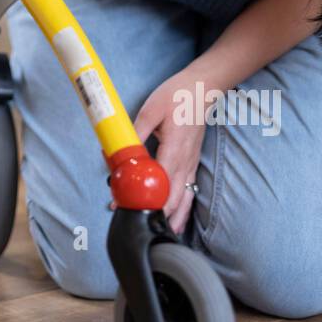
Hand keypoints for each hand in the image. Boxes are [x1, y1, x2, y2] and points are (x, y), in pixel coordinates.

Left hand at [133, 70, 208, 235]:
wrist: (202, 88)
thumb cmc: (176, 96)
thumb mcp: (150, 110)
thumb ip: (135, 133)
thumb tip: (119, 151)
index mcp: (174, 149)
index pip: (160, 182)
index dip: (145, 198)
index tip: (128, 207)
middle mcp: (186, 160)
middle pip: (174, 196)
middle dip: (157, 213)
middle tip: (137, 223)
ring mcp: (192, 162)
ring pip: (185, 197)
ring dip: (174, 216)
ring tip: (161, 233)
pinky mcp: (193, 160)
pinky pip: (190, 189)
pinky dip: (184, 206)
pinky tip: (178, 218)